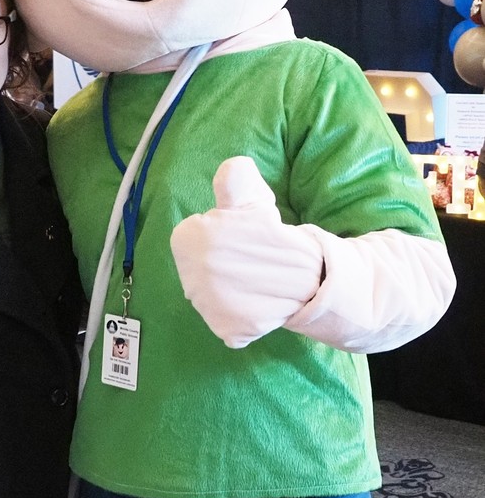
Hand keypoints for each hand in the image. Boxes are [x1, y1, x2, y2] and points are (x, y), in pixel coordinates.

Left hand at [170, 156, 322, 347]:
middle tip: (246, 260)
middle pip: (196, 267)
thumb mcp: (252, 196)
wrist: (310, 274)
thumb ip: (232, 179)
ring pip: (206, 296)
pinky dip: (236, 318)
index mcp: (188, 238)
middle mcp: (190, 273)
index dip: (215, 235)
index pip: (189, 238)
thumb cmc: (272, 233)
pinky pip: (223, 324)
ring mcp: (207, 305)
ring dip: (224, 289)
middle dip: (218, 262)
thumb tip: (230, 169)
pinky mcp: (225, 328)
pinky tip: (255, 303)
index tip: (236, 238)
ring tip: (250, 280)